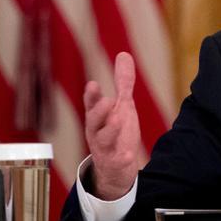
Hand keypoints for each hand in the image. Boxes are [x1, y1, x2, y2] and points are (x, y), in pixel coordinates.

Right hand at [82, 52, 146, 199]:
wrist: (116, 167)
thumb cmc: (116, 131)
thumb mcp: (121, 105)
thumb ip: (123, 82)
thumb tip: (124, 54)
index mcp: (99, 117)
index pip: (92, 104)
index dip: (91, 96)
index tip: (93, 84)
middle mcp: (98, 132)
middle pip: (94, 121)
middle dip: (98, 111)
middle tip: (106, 101)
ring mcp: (106, 148)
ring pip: (103, 140)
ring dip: (110, 130)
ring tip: (118, 120)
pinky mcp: (115, 162)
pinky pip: (117, 161)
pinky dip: (122, 158)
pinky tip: (129, 156)